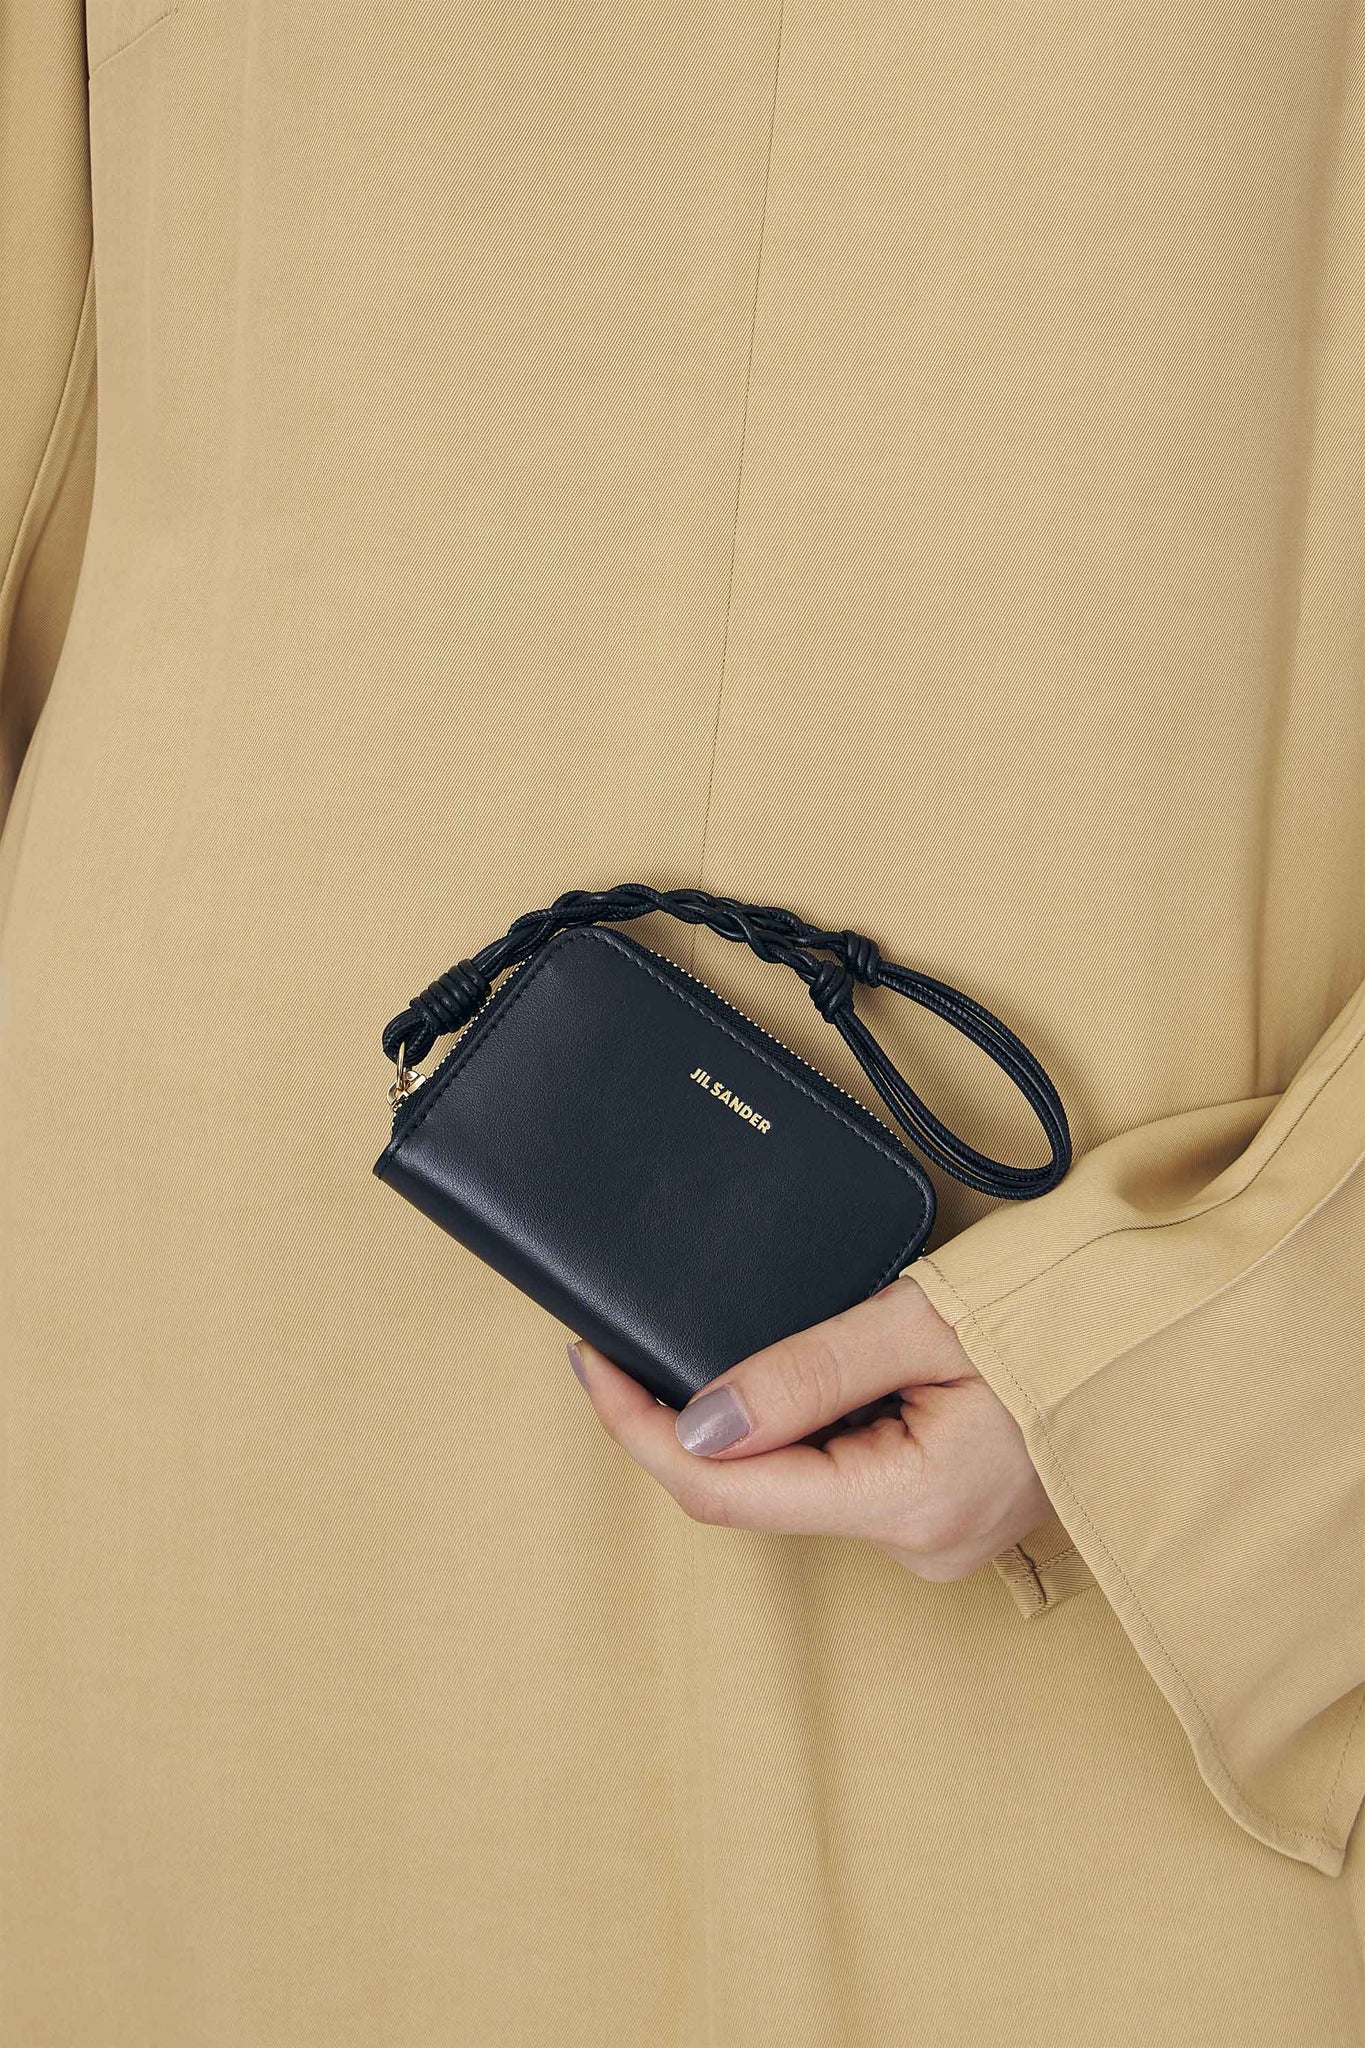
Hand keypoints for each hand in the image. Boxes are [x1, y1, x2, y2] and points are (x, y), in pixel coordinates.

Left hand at [567, 1274, 1051, 1580]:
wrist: (1160, 1329)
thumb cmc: (1064, 1314)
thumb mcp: (922, 1321)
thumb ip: (807, 1373)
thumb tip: (694, 1422)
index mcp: (913, 1502)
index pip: (728, 1490)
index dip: (639, 1432)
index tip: (590, 1365)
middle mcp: (918, 1541)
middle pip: (752, 1492)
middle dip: (678, 1424)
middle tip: (621, 1348)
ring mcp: (932, 1534)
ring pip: (790, 1485)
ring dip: (739, 1425)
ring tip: (696, 1353)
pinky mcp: (938, 1514)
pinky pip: (834, 1477)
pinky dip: (792, 1430)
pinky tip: (774, 1383)